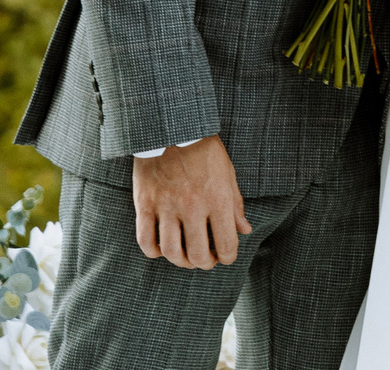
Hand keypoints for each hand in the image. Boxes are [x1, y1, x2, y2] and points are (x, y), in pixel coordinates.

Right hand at [133, 137, 250, 269]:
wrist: (171, 126)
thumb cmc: (203, 149)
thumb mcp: (227, 173)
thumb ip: (236, 205)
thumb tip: (245, 230)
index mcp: (217, 199)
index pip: (226, 245)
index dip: (228, 257)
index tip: (225, 255)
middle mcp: (192, 206)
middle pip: (198, 255)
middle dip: (205, 263)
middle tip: (205, 258)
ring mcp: (166, 206)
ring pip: (171, 252)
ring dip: (181, 261)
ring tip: (185, 256)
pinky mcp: (145, 204)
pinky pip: (145, 240)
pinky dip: (154, 251)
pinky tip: (161, 248)